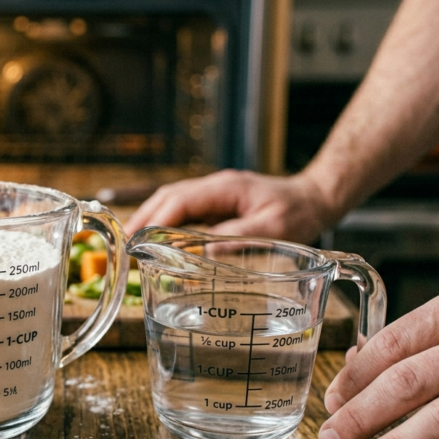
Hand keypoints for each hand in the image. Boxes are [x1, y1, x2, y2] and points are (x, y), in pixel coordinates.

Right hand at [124, 169, 340, 243]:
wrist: (314, 197)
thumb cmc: (298, 212)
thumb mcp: (274, 228)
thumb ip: (241, 237)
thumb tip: (205, 252)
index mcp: (225, 188)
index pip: (180, 200)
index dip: (154, 220)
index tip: (137, 240)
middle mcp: (215, 186)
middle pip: (168, 197)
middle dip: (143, 219)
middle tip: (124, 247)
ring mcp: (214, 193)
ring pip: (172, 202)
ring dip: (150, 220)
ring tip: (133, 245)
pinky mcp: (216, 203)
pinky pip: (184, 210)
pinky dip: (165, 222)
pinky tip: (157, 240)